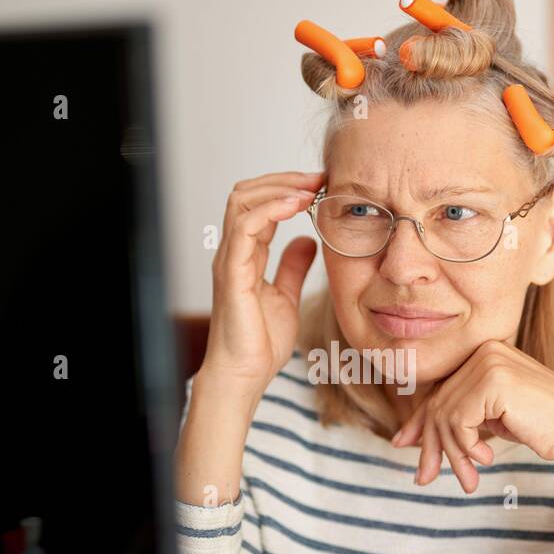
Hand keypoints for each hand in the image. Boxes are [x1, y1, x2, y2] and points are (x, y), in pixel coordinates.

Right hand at [200, 171, 322, 403]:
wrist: (244, 376)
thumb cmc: (259, 343)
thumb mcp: (287, 296)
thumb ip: (293, 267)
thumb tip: (307, 241)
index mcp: (246, 255)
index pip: (259, 205)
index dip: (289, 189)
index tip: (322, 186)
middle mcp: (234, 252)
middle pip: (246, 193)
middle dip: (283, 179)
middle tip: (319, 178)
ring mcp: (230, 260)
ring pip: (242, 201)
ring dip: (278, 188)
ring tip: (310, 188)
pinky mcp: (232, 273)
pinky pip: (245, 227)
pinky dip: (271, 209)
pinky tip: (296, 206)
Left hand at [390, 340, 553, 492]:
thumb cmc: (540, 427)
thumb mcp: (490, 419)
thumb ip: (457, 416)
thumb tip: (407, 437)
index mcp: (483, 352)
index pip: (440, 389)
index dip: (418, 422)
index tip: (402, 446)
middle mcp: (484, 350)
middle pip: (438, 403)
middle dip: (431, 445)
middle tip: (424, 478)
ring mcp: (489, 362)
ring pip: (445, 415)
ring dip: (452, 454)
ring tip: (468, 480)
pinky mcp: (493, 380)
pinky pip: (458, 421)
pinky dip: (466, 447)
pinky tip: (486, 459)